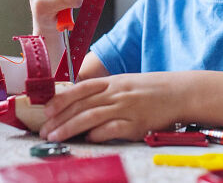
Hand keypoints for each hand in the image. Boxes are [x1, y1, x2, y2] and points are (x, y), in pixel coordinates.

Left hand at [39, 73, 183, 141]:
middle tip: (44, 130)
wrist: (178, 93)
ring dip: (70, 128)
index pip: (81, 88)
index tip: (47, 110)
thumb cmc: (149, 90)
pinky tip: (88, 139)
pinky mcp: (136, 123)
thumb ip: (103, 93)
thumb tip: (78, 105)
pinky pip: (113, 129)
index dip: (62, 99)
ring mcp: (126, 108)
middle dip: (60, 118)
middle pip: (82, 105)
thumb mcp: (124, 84)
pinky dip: (98, 134)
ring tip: (56, 137)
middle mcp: (116, 93)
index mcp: (112, 82)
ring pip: (91, 117)